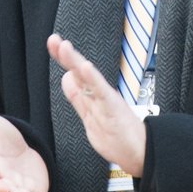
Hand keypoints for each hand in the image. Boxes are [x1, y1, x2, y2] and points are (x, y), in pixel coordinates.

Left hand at [47, 34, 146, 176]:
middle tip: (53, 39)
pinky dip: (93, 78)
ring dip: (75, 61)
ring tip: (64, 47)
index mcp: (91, 96)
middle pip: (79, 70)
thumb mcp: (89, 116)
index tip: (52, 44)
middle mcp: (98, 94)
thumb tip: (66, 78)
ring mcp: (105, 99)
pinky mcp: (113, 107)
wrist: (140, 152)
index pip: (73, 73)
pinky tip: (86, 66)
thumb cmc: (118, 136)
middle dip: (65, 55)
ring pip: (88, 77)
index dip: (62, 59)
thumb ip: (78, 97)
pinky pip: (101, 91)